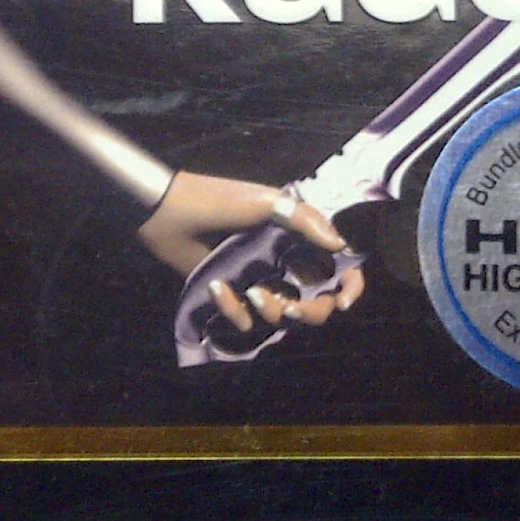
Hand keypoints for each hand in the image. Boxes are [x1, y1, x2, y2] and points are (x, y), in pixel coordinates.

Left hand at [137, 172, 365, 331]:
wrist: (169, 213)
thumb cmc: (219, 200)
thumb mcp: (267, 201)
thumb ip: (306, 220)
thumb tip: (341, 246)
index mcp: (300, 239)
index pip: (339, 268)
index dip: (350, 286)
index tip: (343, 300)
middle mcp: (285, 263)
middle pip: (317, 302)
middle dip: (310, 311)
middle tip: (291, 308)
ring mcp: (259, 281)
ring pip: (281, 315)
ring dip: (269, 310)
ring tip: (248, 292)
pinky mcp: (232, 297)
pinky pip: (245, 320)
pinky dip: (233, 310)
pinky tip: (218, 288)